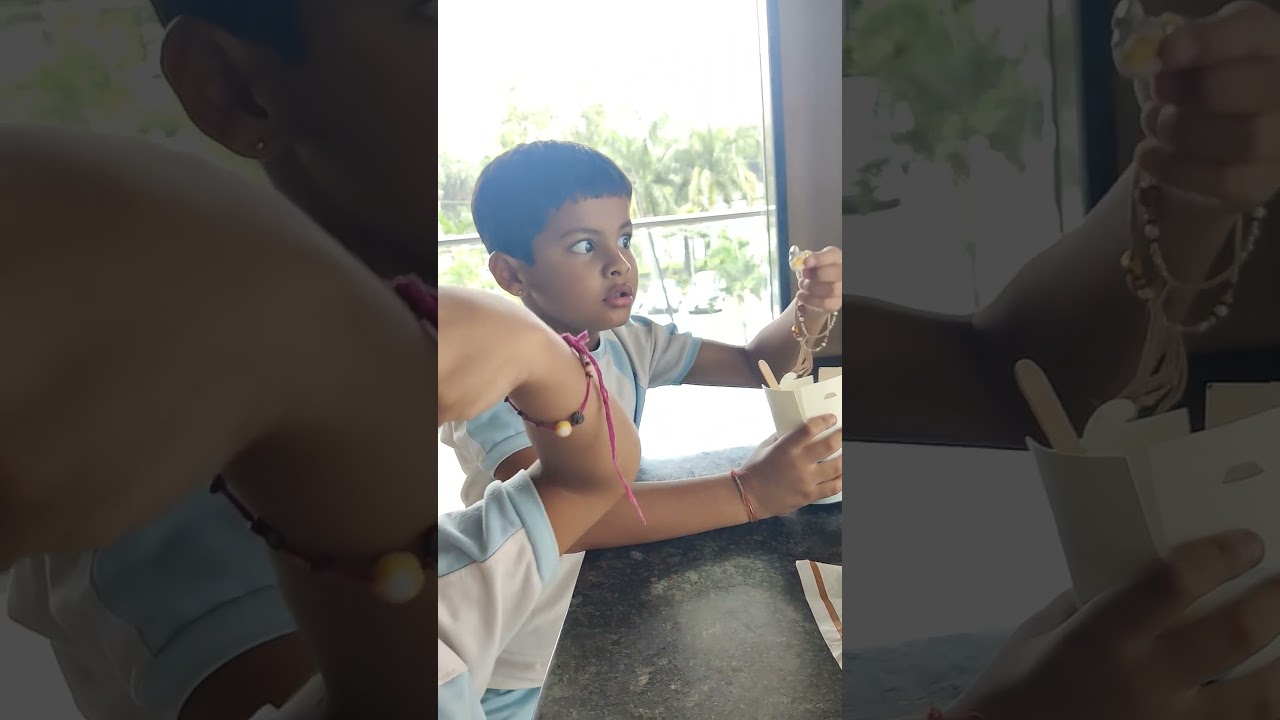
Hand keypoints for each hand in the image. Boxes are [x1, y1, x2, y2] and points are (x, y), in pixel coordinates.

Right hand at [736, 415, 841, 517]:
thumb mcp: (766, 446)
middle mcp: (799, 463)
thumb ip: (782, 436)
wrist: (749, 496)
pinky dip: (842, 479)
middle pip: (829, 445)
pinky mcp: (810, 495)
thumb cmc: (755, 468)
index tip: (832, 418)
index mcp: (786, 448)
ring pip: (837, 467)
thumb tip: (797, 427)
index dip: (824, 421)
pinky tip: (844, 473)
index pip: (809, 429)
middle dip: (841, 436)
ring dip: (845, 457)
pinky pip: (833, 487)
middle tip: (844, 432)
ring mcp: (806, 481)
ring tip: (848, 451)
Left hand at [797, 246, 842, 313]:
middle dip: (815, 276)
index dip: (819, 259)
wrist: (817, 288)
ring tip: (801, 287)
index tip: (805, 262)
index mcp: (837, 258)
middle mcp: (843, 273)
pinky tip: (801, 296)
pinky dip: (809, 300)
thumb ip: (806, 261)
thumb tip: (798, 263)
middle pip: (835, 274)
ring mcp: (841, 290)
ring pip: (831, 290)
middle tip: (803, 277)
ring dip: (811, 288)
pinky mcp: (836, 303)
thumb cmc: (814, 272)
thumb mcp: (811, 262)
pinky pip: (824, 304)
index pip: (832, 255)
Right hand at [952, 530, 1279, 719]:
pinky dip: (1263, 711)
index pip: (1171, 584)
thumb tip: (1136, 570)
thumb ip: (1090, 601)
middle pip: (1233, 635)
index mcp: (1099, 641)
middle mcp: (1142, 685)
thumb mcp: (1041, 632)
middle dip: (1275, 603)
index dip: (1218, 557)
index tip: (1247, 544)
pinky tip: (1268, 691)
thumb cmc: (1017, 692)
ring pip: (1259, 702)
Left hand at [1138, 1, 1279, 209]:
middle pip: (1260, 87)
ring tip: (1152, 122)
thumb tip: (1154, 58)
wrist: (1198, 143)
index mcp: (1267, 41)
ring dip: (1183, 132)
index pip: (1252, 29)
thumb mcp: (1185, 59)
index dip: (1210, 42)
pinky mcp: (1261, 181)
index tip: (1166, 53)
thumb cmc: (1192, 89)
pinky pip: (1224, 181)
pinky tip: (1150, 155)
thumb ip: (1176, 54)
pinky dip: (1177, 168)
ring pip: (1243, 138)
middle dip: (1198, 91)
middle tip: (1159, 93)